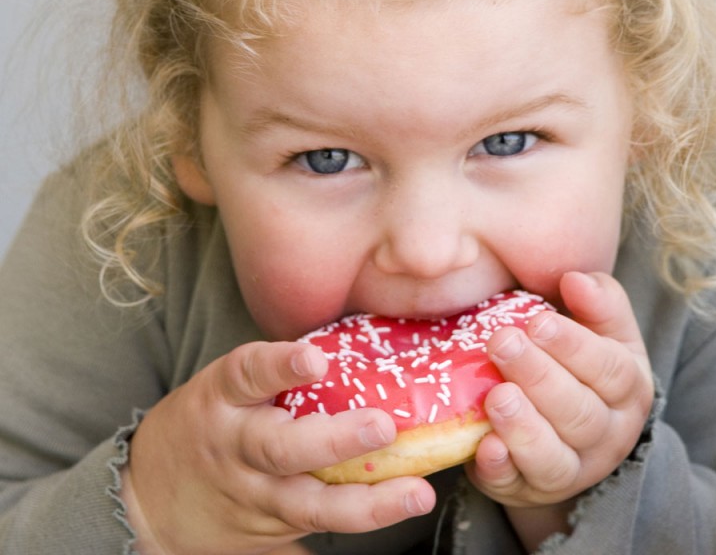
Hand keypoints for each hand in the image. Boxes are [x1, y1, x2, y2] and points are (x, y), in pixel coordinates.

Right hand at [124, 341, 435, 554]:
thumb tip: (355, 339)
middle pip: (280, 448)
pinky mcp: (267, 529)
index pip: (247, 374)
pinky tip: (397, 509)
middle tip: (382, 426)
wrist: (147, 497)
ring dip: (366, 502)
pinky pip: (316, 526)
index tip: (315, 359)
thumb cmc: (206, 421)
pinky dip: (359, 519)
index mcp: (222, 397)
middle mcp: (235, 447)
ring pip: (306, 504)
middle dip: (335, 439)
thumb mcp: (225, 387)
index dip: (281, 365)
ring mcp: (251, 495)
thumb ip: (275, 371)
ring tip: (416, 493)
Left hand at [466, 272, 652, 536]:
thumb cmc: (579, 366)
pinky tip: (485, 447)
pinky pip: (516, 485)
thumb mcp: (602, 332)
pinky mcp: (528, 489)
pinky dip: (501, 468)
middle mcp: (607, 435)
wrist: (565, 433)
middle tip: (502, 343)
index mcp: (628, 389)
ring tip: (496, 396)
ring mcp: (570, 468)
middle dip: (539, 377)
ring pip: (553, 456)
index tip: (537, 322)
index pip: (610, 369)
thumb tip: (576, 279)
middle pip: (579, 412)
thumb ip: (598, 302)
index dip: (574, 346)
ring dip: (523, 427)